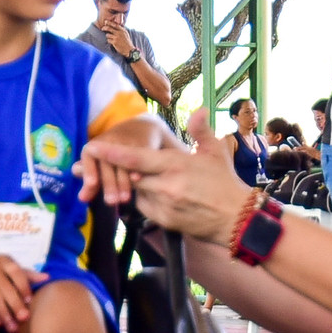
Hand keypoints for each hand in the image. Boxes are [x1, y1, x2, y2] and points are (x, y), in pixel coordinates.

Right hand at [0, 251, 46, 331]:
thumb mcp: (9, 265)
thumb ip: (27, 274)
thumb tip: (46, 277)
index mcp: (4, 260)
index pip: (16, 273)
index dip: (23, 286)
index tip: (30, 301)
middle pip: (4, 287)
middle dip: (15, 304)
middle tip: (24, 318)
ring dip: (3, 313)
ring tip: (12, 328)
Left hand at [73, 115, 163, 207]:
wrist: (136, 131)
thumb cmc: (111, 153)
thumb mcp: (99, 164)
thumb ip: (91, 181)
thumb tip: (82, 198)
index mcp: (96, 145)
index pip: (89, 154)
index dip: (89, 169)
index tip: (92, 184)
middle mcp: (110, 142)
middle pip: (107, 162)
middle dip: (108, 183)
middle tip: (110, 202)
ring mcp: (127, 143)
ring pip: (124, 162)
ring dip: (123, 182)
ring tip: (124, 200)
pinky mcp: (142, 145)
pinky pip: (139, 158)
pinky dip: (138, 170)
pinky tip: (138, 181)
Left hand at [83, 108, 254, 242]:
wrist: (238, 220)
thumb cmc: (226, 183)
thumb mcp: (217, 152)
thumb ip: (201, 131)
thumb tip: (198, 110)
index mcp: (176, 165)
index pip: (136, 158)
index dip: (112, 153)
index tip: (93, 147)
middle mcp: (166, 186)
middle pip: (130, 177)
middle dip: (117, 171)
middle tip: (96, 165)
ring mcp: (164, 205)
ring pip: (136, 193)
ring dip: (135, 185)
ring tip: (144, 179)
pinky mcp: (164, 221)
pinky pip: (145, 208)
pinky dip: (145, 200)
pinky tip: (157, 195)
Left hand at [102, 20, 132, 56]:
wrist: (129, 50)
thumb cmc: (127, 42)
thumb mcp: (126, 34)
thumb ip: (121, 30)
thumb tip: (115, 26)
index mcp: (122, 30)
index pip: (115, 24)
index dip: (109, 22)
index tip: (105, 22)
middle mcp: (119, 33)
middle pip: (109, 28)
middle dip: (104, 28)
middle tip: (102, 28)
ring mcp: (116, 38)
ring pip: (107, 35)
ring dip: (108, 36)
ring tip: (111, 39)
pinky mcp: (114, 42)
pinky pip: (108, 40)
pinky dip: (109, 41)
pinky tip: (112, 43)